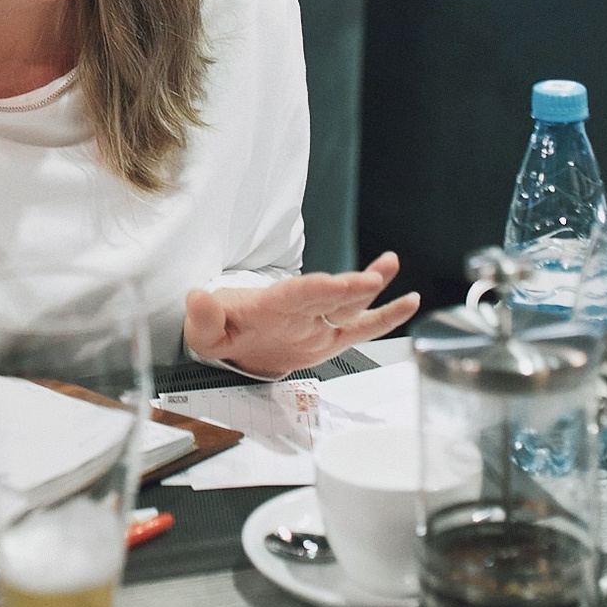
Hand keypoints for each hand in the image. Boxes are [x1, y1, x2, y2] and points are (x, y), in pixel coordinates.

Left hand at [182, 253, 419, 378]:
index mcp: (271, 305)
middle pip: (328, 297)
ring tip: (390, 264)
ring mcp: (318, 321)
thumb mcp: (204, 331)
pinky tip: (409, 302)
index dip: (315, 290)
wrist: (234, 341)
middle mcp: (300, 309)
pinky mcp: (330, 337)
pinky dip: (386, 316)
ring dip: (370, 285)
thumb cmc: (222, 330)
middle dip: (349, 288)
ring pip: (350, 304)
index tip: (334, 284)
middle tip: (372, 277)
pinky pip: (362, 326)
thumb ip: (204, 317)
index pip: (296, 295)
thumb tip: (196, 298)